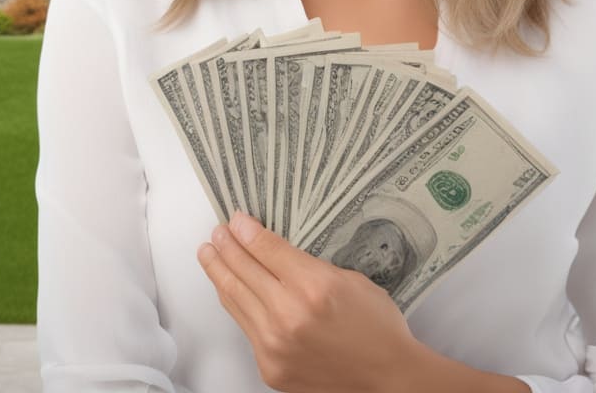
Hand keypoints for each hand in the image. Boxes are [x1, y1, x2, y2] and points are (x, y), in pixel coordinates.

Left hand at [198, 212, 421, 392]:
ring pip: (236, 299)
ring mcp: (275, 344)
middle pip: (245, 271)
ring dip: (220, 273)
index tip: (236, 219)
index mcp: (313, 286)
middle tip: (218, 232)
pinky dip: (235, 303)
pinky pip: (245, 327)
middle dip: (227, 247)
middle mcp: (289, 314)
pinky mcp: (269, 367)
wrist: (386, 377)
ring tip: (209, 255)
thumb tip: (273, 251)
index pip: (267, 250)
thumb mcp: (349, 279)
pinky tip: (230, 288)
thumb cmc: (375, 327)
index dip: (247, 232)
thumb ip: (308, 265)